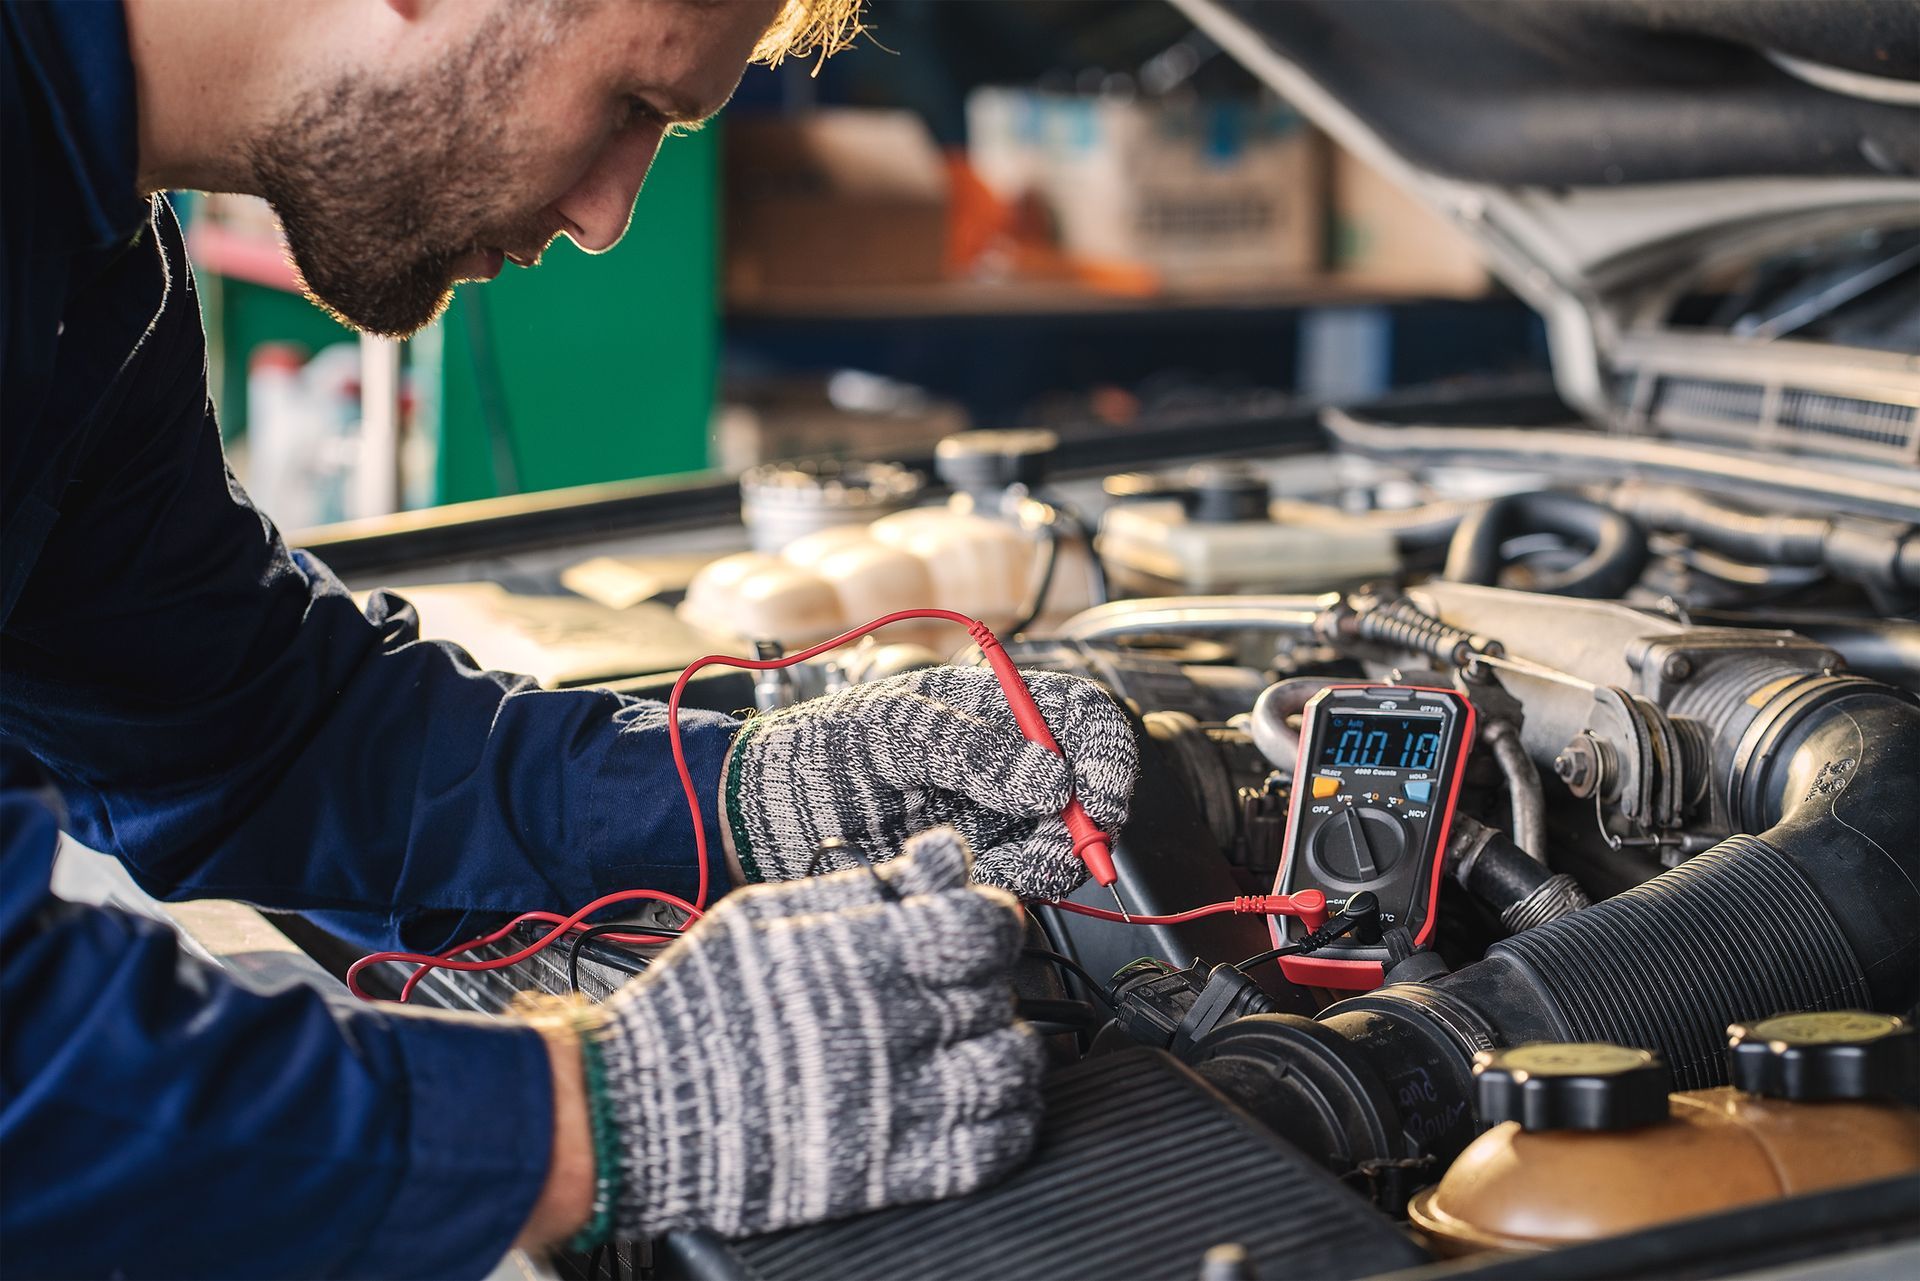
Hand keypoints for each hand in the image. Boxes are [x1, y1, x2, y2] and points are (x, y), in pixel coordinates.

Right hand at [594, 828, 1042, 1237]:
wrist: (636, 1108)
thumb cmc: (699, 1005)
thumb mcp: (774, 914)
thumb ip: (870, 882)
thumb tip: (942, 853)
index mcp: (862, 956)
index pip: (985, 926)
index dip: (993, 922)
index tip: (977, 929)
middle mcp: (889, 1027)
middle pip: (1001, 991)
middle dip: (987, 984)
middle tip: (960, 988)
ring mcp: (895, 1104)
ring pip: (1013, 1068)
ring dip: (1009, 1050)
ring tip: (979, 1043)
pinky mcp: (891, 1171)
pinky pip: (994, 1148)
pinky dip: (1007, 1122)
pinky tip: (983, 1103)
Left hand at [721, 665, 1137, 899]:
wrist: (759, 819)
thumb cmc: (815, 754)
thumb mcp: (890, 733)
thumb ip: (969, 751)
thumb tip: (1053, 782)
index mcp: (990, 707)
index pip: (1082, 716)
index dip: (1107, 752)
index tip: (1102, 798)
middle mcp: (1002, 761)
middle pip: (1086, 786)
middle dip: (1086, 822)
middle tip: (1058, 849)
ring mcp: (991, 815)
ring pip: (1060, 840)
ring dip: (1051, 859)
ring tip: (1005, 868)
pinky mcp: (974, 863)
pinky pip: (1021, 878)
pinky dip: (1017, 885)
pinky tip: (982, 879)